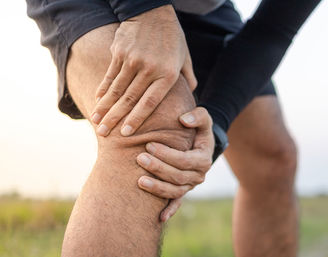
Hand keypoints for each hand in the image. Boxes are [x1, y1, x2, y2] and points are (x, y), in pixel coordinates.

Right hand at [90, 5, 196, 136]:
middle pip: (129, 99)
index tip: (126, 133)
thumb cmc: (172, 38)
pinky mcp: (119, 53)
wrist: (153, 11)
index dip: (137, 119)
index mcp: (167, 75)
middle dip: (115, 119)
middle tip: (104, 134)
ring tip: (97, 122)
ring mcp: (132, 60)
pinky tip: (97, 101)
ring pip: (116, 89)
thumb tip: (191, 99)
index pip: (150, 102)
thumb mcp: (185, 58)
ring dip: (105, 107)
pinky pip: (110, 75)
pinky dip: (103, 89)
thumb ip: (188, 80)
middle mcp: (149, 69)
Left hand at [135, 107, 214, 221]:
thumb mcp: (203, 118)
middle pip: (178, 177)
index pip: (185, 160)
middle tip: (139, 158)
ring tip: (139, 181)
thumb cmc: (197, 128)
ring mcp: (190, 185)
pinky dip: (169, 211)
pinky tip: (159, 218)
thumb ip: (198, 116)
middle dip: (158, 168)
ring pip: (175, 192)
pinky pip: (177, 203)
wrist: (197, 143)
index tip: (149, 144)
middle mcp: (199, 175)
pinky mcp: (182, 191)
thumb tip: (183, 120)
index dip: (167, 155)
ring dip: (157, 188)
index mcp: (204, 159)